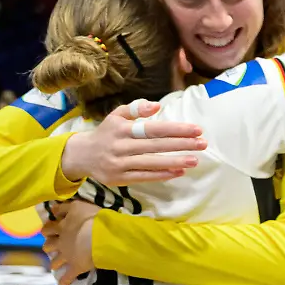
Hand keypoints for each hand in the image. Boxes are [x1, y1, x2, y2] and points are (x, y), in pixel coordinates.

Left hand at [42, 200, 100, 284]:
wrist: (102, 236)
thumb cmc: (93, 218)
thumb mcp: (79, 205)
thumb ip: (66, 207)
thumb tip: (54, 208)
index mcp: (62, 227)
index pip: (50, 227)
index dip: (49, 227)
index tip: (50, 227)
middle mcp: (61, 241)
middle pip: (49, 245)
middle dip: (49, 246)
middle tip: (52, 246)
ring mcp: (67, 256)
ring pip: (55, 261)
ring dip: (54, 263)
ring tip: (55, 265)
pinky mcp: (76, 267)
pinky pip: (68, 276)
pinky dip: (65, 280)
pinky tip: (63, 283)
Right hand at [60, 100, 206, 184]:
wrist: (82, 155)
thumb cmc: (106, 133)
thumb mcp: (116, 116)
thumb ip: (135, 108)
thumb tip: (156, 105)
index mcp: (121, 128)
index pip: (153, 128)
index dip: (175, 129)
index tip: (196, 129)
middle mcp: (121, 146)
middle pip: (155, 145)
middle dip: (181, 144)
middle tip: (203, 144)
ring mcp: (120, 163)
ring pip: (151, 162)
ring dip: (175, 161)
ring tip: (195, 160)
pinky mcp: (120, 178)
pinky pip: (144, 176)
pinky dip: (162, 175)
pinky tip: (179, 172)